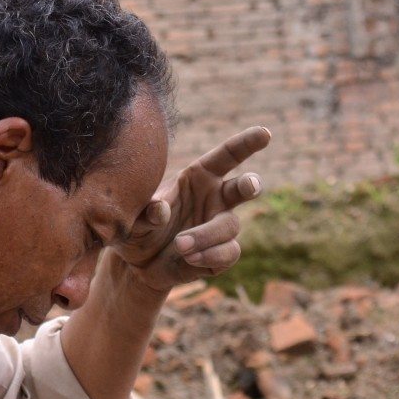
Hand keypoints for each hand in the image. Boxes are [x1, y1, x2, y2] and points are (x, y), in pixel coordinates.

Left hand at [113, 126, 270, 291]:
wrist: (138, 264)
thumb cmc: (137, 228)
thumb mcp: (133, 218)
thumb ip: (146, 212)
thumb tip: (161, 210)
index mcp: (198, 177)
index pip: (226, 156)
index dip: (246, 144)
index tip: (264, 134)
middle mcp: (215, 198)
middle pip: (245, 186)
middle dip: (250, 185)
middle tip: (248, 186)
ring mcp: (220, 225)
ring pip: (230, 225)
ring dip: (206, 235)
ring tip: (180, 244)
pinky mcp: (222, 253)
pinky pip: (229, 252)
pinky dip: (210, 255)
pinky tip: (190, 258)